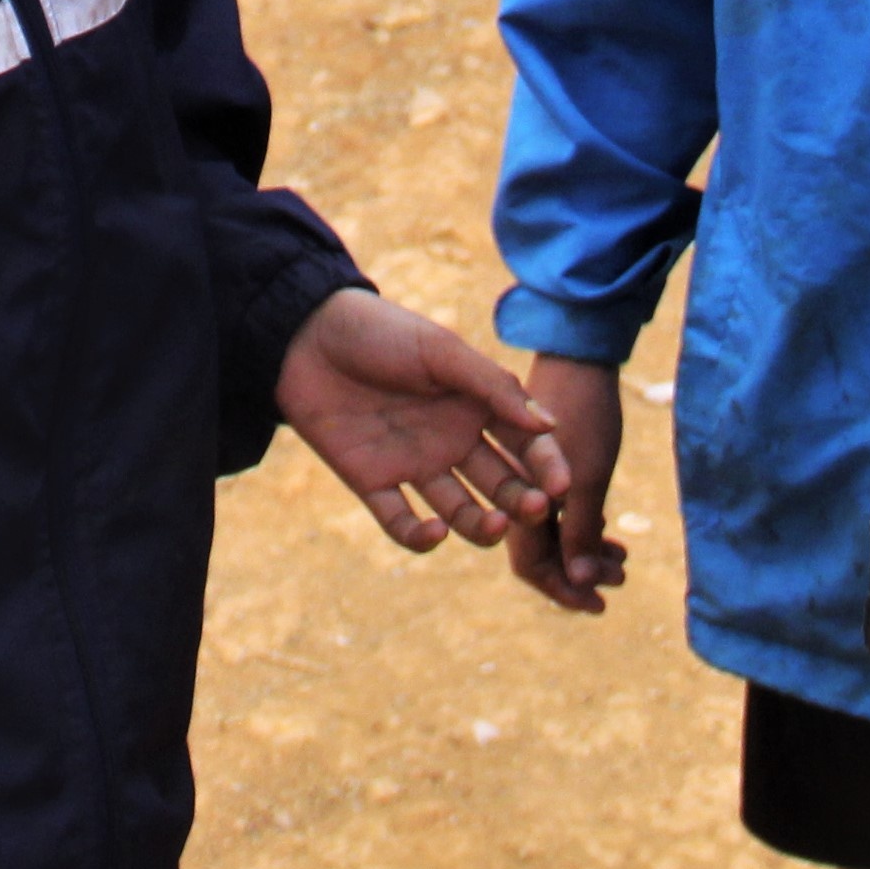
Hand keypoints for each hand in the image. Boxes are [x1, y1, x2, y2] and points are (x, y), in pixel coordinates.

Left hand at [272, 287, 570, 552]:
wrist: (305, 336)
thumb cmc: (379, 332)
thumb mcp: (440, 353)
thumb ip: (492, 387)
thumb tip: (550, 425)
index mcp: (476, 406)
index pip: (525, 444)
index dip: (547, 465)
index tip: (564, 485)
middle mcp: (452, 441)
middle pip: (501, 484)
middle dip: (524, 501)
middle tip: (538, 509)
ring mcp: (414, 465)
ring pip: (461, 511)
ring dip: (481, 525)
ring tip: (495, 525)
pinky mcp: (374, 484)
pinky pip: (402, 522)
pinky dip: (420, 535)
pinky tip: (434, 532)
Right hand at [502, 354, 629, 613]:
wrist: (582, 357)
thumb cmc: (585, 411)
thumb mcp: (588, 474)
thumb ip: (578, 528)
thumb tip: (578, 580)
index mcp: (515, 495)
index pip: (529, 562)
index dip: (562, 588)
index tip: (597, 602)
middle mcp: (513, 490)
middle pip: (540, 552)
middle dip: (578, 573)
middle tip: (619, 579)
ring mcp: (527, 479)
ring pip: (552, 532)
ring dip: (584, 551)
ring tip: (620, 559)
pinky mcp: (545, 468)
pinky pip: (559, 510)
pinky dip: (583, 526)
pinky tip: (606, 527)